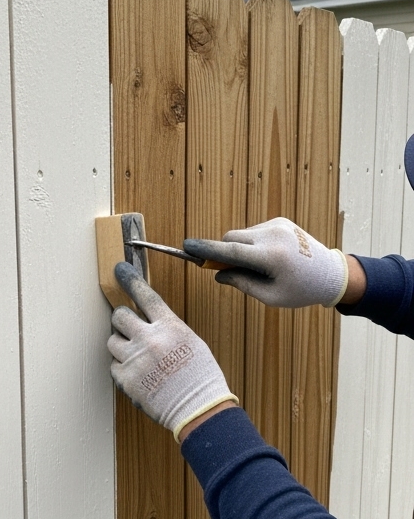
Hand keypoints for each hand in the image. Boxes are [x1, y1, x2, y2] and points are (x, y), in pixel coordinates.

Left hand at [109, 262, 237, 441]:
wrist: (199, 409)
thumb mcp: (191, 342)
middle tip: (128, 326)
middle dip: (122, 320)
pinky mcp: (126, 379)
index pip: (145, 296)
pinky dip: (122, 367)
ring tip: (135, 354)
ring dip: (120, 344)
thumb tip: (147, 321)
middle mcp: (150, 340)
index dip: (130, 281)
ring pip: (112, 340)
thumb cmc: (200, 376)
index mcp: (170, 327)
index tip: (119, 270)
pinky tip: (137, 373)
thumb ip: (167, 329)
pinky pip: (114, 365)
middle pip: (120, 316)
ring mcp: (135, 360)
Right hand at [183, 217, 347, 307]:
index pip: (230, 251)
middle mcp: (273, 236)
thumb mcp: (271, 296)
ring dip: (240, 249)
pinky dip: (252, 243)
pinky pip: (253, 231)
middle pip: (231, 239)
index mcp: (272, 257)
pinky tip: (269, 257)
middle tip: (225, 270)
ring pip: (241, 235)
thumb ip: (241, 283)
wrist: (332, 274)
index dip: (206, 250)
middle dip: (223, 253)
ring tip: (260, 267)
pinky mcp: (280, 221)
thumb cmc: (301, 290)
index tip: (187, 247)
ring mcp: (277, 225)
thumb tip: (219, 274)